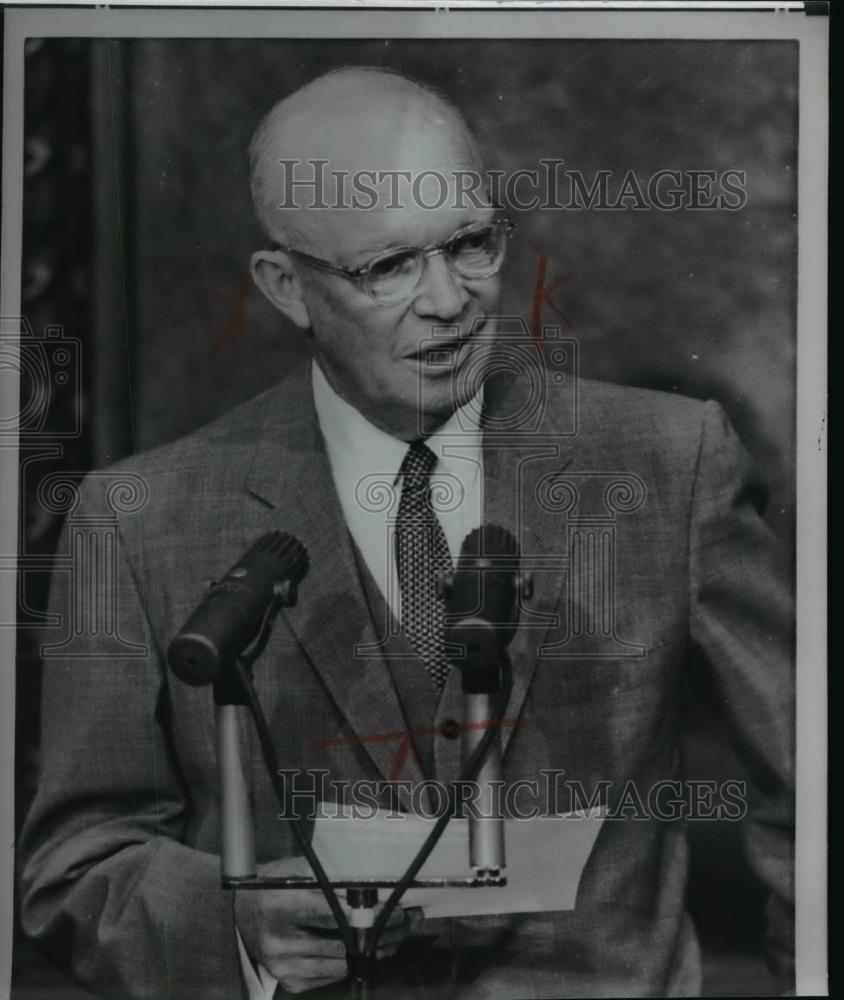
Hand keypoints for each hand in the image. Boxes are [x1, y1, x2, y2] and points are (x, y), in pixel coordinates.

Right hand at [234, 856, 420, 993]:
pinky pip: (334, 974)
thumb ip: (331, 877)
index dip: (370, 911)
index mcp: (278, 904)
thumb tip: (379, 884)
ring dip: (377, 949)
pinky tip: (376, 948)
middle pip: (343, 941)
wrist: (240, 916)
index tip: (398, 907)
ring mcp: (283, 967)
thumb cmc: (275, 886)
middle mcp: (278, 941)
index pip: (334, 910)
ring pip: (344, 962)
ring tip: (401, 934)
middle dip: (383, 932)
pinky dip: (358, 961)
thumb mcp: (298, 871)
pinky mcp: (291, 982)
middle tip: (409, 921)